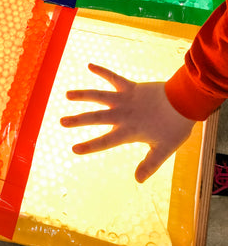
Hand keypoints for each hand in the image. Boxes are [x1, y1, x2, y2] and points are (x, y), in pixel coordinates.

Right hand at [60, 63, 195, 182]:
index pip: (105, 141)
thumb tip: (137, 180)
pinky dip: (102, 71)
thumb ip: (150, 164)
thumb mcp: (164, 150)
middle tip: (62, 121)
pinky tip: (89, 65)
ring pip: (99, 96)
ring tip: (68, 94)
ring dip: (83, 95)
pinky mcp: (130, 86)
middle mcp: (122, 114)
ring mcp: (124, 99)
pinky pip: (113, 77)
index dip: (89, 146)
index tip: (73, 148)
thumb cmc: (175, 127)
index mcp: (129, 131)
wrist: (184, 101)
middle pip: (96, 117)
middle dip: (78, 120)